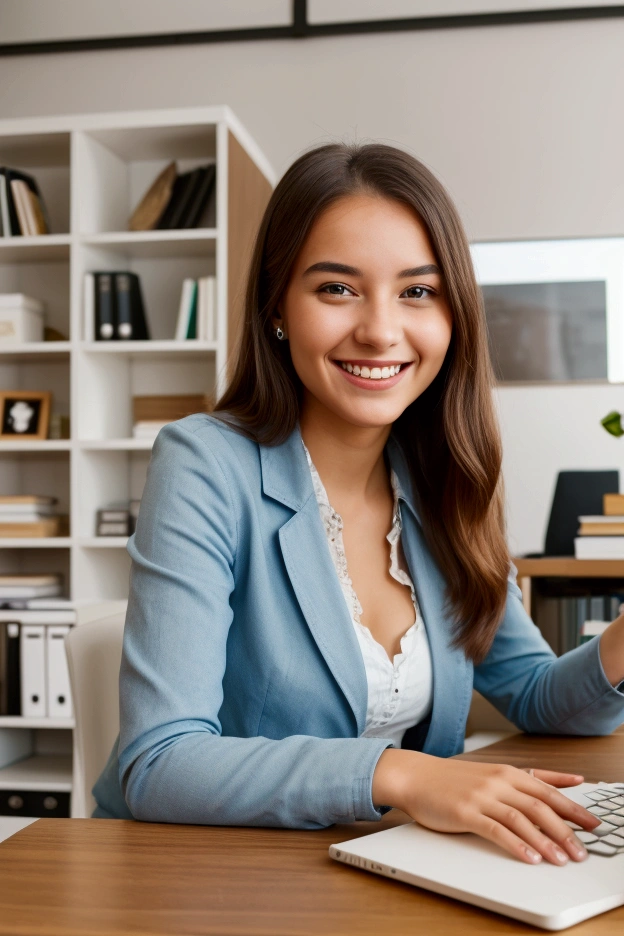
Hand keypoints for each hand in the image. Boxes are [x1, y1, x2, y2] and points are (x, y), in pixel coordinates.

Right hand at [372, 750, 599, 864]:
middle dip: (566, 831)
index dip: (574, 808)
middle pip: (540, 806)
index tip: (594, 825)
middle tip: (582, 851)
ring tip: (561, 860)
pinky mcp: (466, 812)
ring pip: (522, 818)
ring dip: (545, 841)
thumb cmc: (455, 779)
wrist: (416, 776)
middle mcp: (498, 781)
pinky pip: (496, 829)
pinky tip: (529, 857)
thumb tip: (571, 779)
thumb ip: (532, 777)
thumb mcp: (495, 772)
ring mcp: (482, 796)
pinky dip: (516, 844)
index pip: (549, 790)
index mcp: (508, 772)